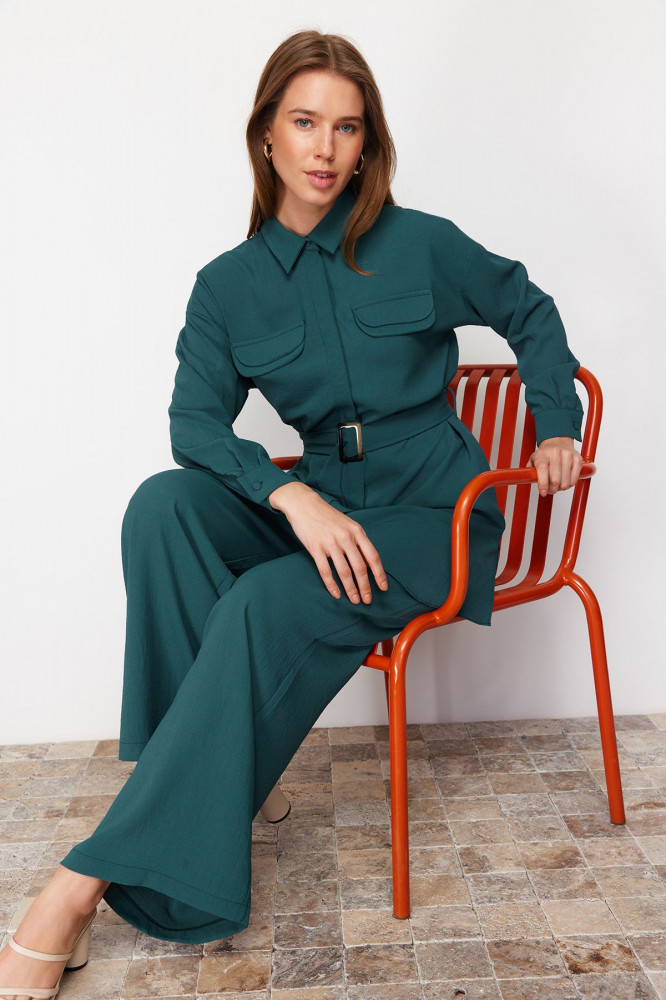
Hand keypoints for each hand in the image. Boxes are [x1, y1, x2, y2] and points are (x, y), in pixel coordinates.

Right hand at [268, 482, 388, 602]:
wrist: (304, 504)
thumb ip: (358, 541)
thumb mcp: (348, 524)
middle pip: (360, 567)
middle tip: (368, 600)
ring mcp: (330, 543)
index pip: (372, 556)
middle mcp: (346, 538)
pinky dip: (332, 585)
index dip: (379, 574)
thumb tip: (368, 562)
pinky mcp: (315, 548)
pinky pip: (325, 571)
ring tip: (355, 600)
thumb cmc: (328, 516)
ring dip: (351, 589)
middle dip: (366, 586)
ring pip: (344, 572)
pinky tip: (336, 594)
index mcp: (357, 531)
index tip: (383, 587)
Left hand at [527, 436, 583, 497]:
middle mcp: (555, 453)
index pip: (542, 469)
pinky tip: (565, 480)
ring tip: (557, 484)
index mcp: (542, 454)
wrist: (557, 442)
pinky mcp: (577, 459)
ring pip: (566, 482)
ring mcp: (568, 455)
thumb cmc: (544, 455)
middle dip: (552, 489)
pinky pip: (574, 479)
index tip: (543, 492)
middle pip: (555, 479)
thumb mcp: (533, 461)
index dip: (543, 483)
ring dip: (561, 488)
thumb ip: (530, 473)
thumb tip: (528, 482)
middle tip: (550, 490)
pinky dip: (569, 484)